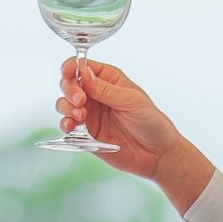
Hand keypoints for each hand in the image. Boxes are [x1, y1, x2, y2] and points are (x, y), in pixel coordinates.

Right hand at [57, 59, 182, 180]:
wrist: (158, 155)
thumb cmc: (152, 123)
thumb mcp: (131, 101)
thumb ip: (106, 89)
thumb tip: (83, 72)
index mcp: (109, 79)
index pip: (83, 66)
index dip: (72, 67)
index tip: (69, 74)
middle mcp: (96, 95)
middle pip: (69, 83)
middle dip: (69, 89)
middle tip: (80, 100)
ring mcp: (91, 114)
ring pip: (64, 103)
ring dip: (66, 106)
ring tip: (80, 115)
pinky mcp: (86, 134)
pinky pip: (68, 125)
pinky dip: (65, 124)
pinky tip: (71, 126)